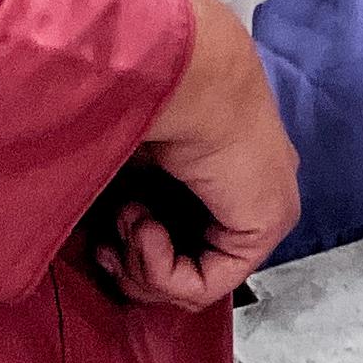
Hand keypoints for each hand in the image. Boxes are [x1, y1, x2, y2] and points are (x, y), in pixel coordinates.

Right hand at [94, 0, 296, 310]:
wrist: (179, 76)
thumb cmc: (146, 103)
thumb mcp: (126, 168)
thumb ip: (124, 205)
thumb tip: (97, 251)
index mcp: (218, 173)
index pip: (179, 246)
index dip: (130, 256)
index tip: (101, 240)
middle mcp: (245, 193)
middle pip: (184, 270)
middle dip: (131, 267)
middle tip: (107, 241)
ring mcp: (262, 210)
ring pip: (191, 283)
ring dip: (140, 262)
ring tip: (129, 215)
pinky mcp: (265, 225)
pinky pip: (204, 286)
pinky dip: (160, 269)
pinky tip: (146, 226)